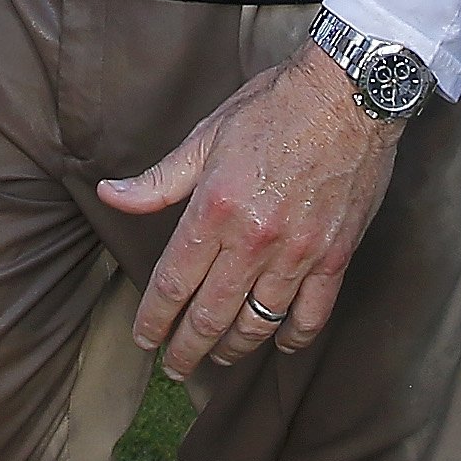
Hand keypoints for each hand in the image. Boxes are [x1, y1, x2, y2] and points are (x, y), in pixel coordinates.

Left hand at [97, 49, 406, 380]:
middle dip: (186, 349)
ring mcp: (297, 253)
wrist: (349, 94)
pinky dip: (293, 338)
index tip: (145, 340)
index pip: (173, 284)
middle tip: (175, 367)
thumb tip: (110, 195)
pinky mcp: (335, 257)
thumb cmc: (274, 107)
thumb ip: (159, 181)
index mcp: (214, 209)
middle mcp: (253, 240)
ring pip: (258, 323)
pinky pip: (311, 315)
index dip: (154, 321)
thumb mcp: (206, 135)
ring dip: (233, 348)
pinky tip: (279, 343)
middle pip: (210, 316)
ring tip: (218, 357)